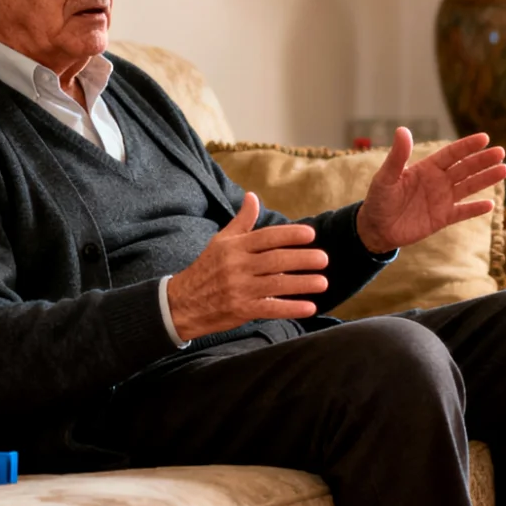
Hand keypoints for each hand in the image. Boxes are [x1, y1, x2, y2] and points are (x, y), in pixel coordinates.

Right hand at [167, 193, 327, 341]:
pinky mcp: (240, 309)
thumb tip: (253, 196)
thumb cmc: (207, 268)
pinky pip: (269, 308)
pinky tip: (310, 308)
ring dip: (301, 284)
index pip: (265, 237)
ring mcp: (238, 289)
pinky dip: (290, 308)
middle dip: (301, 259)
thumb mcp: (221, 241)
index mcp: (234, 247)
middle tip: (324, 259)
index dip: (289, 235)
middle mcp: (236, 266)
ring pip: (275, 284)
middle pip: (274, 260)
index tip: (311, 234)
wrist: (182, 302)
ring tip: (323, 282)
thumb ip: (242, 221)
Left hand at [355, 129, 505, 254]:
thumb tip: (402, 130)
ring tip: (504, 170)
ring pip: (469, 187)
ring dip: (486, 179)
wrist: (375, 228)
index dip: (467, 146)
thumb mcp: (386, 177)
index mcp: (426, 168)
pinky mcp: (442, 218)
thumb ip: (397, 156)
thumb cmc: (378, 200)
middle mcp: (438, 181)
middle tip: (501, 152)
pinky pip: (463, 212)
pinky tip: (490, 204)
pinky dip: (475, 209)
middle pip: (465, 168)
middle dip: (483, 160)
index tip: (484, 138)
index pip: (451, 154)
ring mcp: (442, 200)